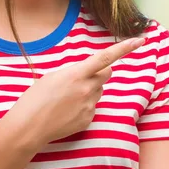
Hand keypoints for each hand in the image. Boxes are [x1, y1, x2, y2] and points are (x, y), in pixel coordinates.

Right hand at [7, 37, 145, 147]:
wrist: (28, 127)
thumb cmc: (35, 98)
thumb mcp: (53, 76)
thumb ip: (74, 72)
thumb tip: (86, 73)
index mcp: (77, 74)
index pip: (106, 57)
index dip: (124, 48)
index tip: (139, 41)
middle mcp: (87, 89)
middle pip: (107, 73)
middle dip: (100, 72)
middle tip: (81, 77)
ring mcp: (90, 106)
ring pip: (98, 91)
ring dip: (90, 90)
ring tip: (67, 98)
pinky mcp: (88, 119)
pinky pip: (93, 107)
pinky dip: (84, 106)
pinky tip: (67, 111)